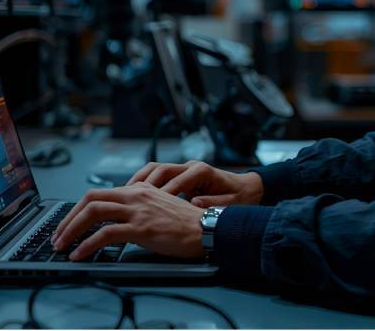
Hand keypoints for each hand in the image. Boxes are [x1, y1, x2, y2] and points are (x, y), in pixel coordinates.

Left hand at [51, 183, 204, 259]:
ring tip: (62, 246)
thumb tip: (116, 220)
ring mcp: (137, 210)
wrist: (208, 228)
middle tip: (58, 236)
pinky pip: (105, 234)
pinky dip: (87, 245)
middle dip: (68, 218)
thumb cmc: (187, 223)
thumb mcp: (159, 207)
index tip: (69, 225)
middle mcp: (135, 195)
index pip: (99, 194)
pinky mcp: (141, 227)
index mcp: (139, 189)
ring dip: (71, 230)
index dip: (78, 210)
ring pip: (93, 213)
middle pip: (90, 199)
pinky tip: (80, 254)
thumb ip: (139, 207)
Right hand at [126, 160, 264, 206]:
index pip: (176, 181)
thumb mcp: (231, 203)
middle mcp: (191, 166)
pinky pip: (158, 176)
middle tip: (128, 198)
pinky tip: (134, 196)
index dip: (163, 194)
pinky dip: (145, 183)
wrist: (249, 188)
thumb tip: (195, 204)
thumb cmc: (241, 197)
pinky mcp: (182, 175)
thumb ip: (213, 203)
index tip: (150, 207)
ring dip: (139, 181)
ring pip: (155, 170)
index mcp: (202, 171)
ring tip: (125, 195)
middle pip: (160, 169)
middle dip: (143, 184)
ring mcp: (185, 169)